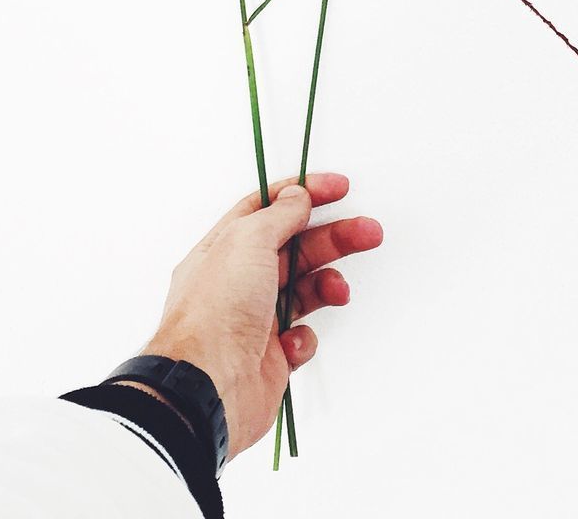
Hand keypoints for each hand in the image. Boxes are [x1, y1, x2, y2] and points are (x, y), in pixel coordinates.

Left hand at [136, 172, 382, 458]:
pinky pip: (301, 338)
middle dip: (334, 237)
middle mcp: (238, 280)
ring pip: (304, 290)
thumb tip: (297, 196)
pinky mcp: (269, 356)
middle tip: (368, 231)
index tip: (339, 189)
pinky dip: (305, 338)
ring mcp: (254, 318)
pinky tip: (292, 343)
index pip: (267, 208)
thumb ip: (278, 216)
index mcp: (224, 248)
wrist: (208, 388)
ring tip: (339, 290)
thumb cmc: (216, 313)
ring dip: (327, 285)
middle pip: (295, 247)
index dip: (303, 194)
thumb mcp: (248, 242)